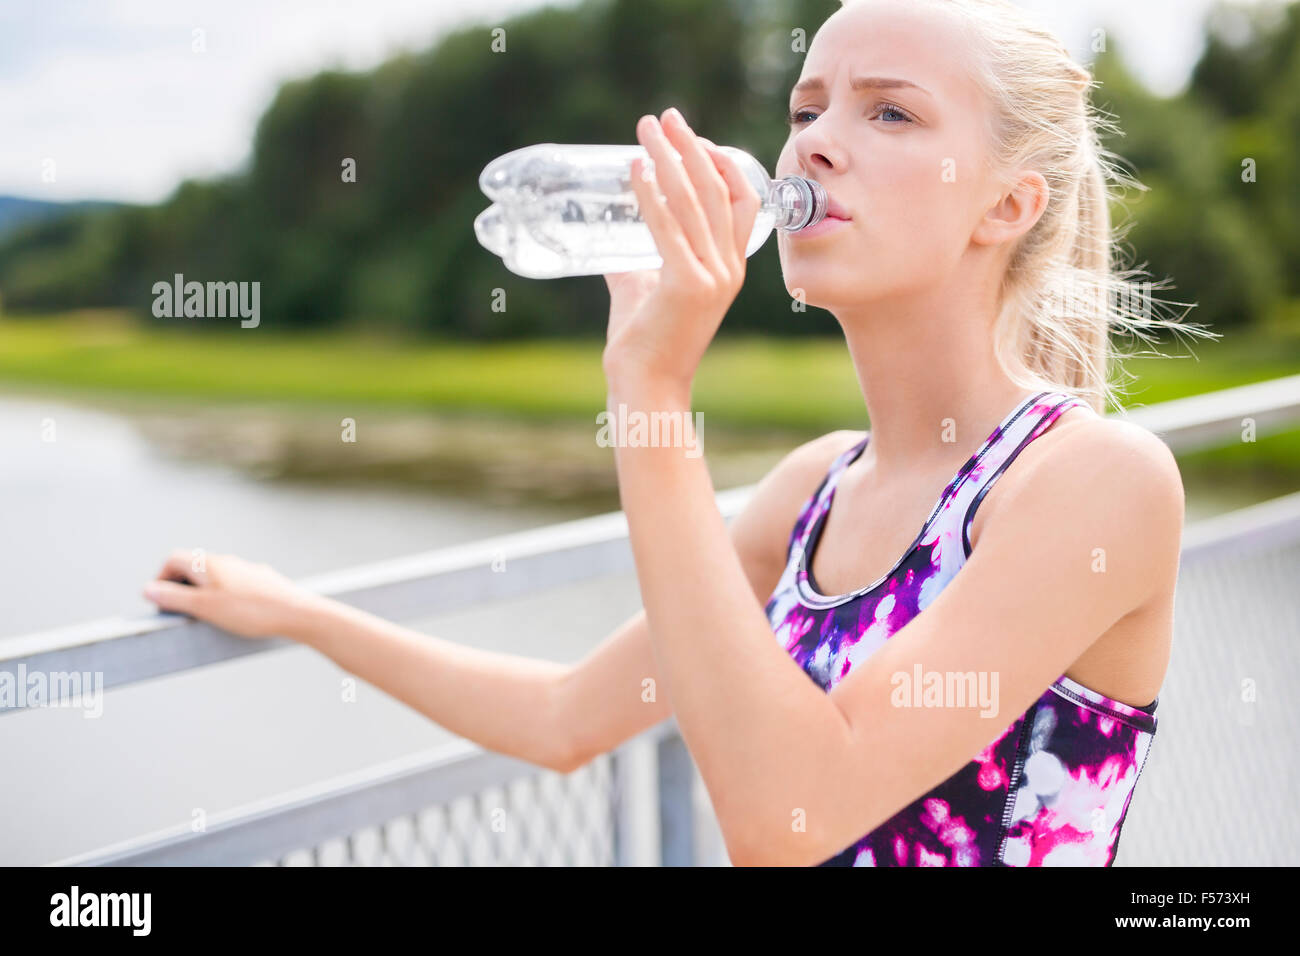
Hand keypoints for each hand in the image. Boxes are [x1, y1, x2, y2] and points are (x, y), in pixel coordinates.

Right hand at [142, 549, 321, 639]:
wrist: (296, 612)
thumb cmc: (249, 610)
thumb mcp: (203, 607)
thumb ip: (173, 598)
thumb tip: (147, 590)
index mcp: (209, 563)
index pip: (174, 559)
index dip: (161, 578)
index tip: (160, 599)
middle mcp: (228, 562)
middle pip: (194, 567)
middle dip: (181, 587)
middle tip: (178, 610)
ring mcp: (246, 570)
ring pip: (216, 577)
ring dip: (203, 593)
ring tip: (203, 616)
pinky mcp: (262, 582)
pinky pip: (235, 586)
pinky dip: (224, 597)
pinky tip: (233, 615)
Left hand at [601, 107, 760, 394]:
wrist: (647, 387)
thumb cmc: (644, 345)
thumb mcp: (643, 292)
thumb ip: (633, 266)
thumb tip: (608, 244)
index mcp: (728, 268)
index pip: (740, 201)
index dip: (719, 162)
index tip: (688, 137)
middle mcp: (728, 269)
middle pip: (718, 189)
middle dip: (690, 145)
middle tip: (663, 116)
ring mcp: (711, 276)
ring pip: (693, 201)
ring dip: (667, 157)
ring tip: (645, 128)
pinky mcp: (686, 285)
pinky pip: (668, 226)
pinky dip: (651, 191)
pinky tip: (635, 168)